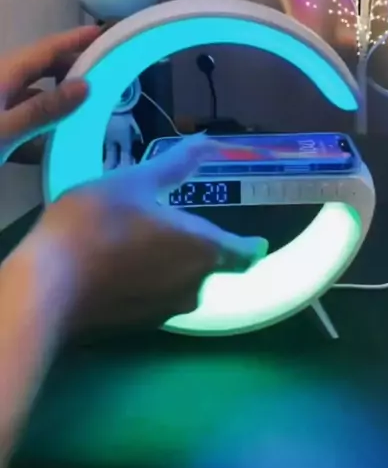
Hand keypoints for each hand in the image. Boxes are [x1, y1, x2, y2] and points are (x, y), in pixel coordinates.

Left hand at [0, 26, 99, 164]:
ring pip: (34, 96)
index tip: (107, 32)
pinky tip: (55, 149)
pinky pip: (21, 121)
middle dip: (74, 68)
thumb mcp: (2, 131)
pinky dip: (40, 129)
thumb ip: (43, 110)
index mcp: (3, 74)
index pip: (48, 50)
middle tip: (111, 73)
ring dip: (60, 102)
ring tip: (92, 109)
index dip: (77, 40)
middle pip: (43, 69)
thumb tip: (86, 86)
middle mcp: (0, 83)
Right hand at [29, 135, 267, 329]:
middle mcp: (194, 286)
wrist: (48, 286)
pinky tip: (124, 263)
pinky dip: (151, 280)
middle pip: (212, 266)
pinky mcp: (138, 326)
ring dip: (174, 264)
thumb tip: (207, 141)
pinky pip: (157, 297)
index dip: (253, 245)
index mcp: (203, 249)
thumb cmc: (98, 223)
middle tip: (178, 223)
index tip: (258, 240)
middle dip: (201, 247)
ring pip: (183, 283)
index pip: (246, 253)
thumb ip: (177, 164)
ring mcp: (165, 311)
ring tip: (147, 239)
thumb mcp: (136, 182)